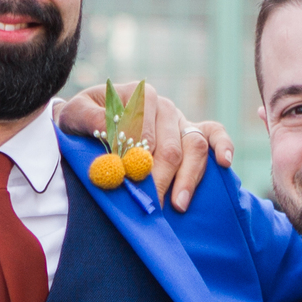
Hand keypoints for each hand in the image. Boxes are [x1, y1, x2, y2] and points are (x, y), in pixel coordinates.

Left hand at [55, 81, 234, 210]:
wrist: (87, 122)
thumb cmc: (82, 121)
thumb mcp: (76, 116)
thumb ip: (90, 120)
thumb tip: (109, 130)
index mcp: (139, 96)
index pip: (146, 129)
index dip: (139, 157)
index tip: (132, 180)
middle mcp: (164, 107)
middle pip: (170, 145)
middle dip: (161, 178)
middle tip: (153, 204)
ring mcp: (181, 119)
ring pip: (194, 145)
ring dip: (188, 177)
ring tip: (178, 204)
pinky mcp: (193, 130)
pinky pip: (214, 133)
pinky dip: (224, 146)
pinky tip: (225, 164)